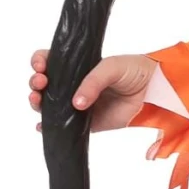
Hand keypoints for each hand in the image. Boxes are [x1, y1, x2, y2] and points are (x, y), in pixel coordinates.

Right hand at [28, 48, 155, 133]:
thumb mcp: (111, 67)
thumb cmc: (132, 70)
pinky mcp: (85, 122)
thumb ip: (93, 82)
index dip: (40, 61)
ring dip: (37, 102)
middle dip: (35, 82)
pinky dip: (48, 127)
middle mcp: (73, 84)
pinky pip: (63, 126)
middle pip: (44, 83)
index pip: (50, 61)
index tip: (41, 66)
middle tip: (40, 82)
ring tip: (38, 100)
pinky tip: (42, 126)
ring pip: (49, 104)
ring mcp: (77, 103)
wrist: (153, 90)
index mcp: (76, 65)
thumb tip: (76, 103)